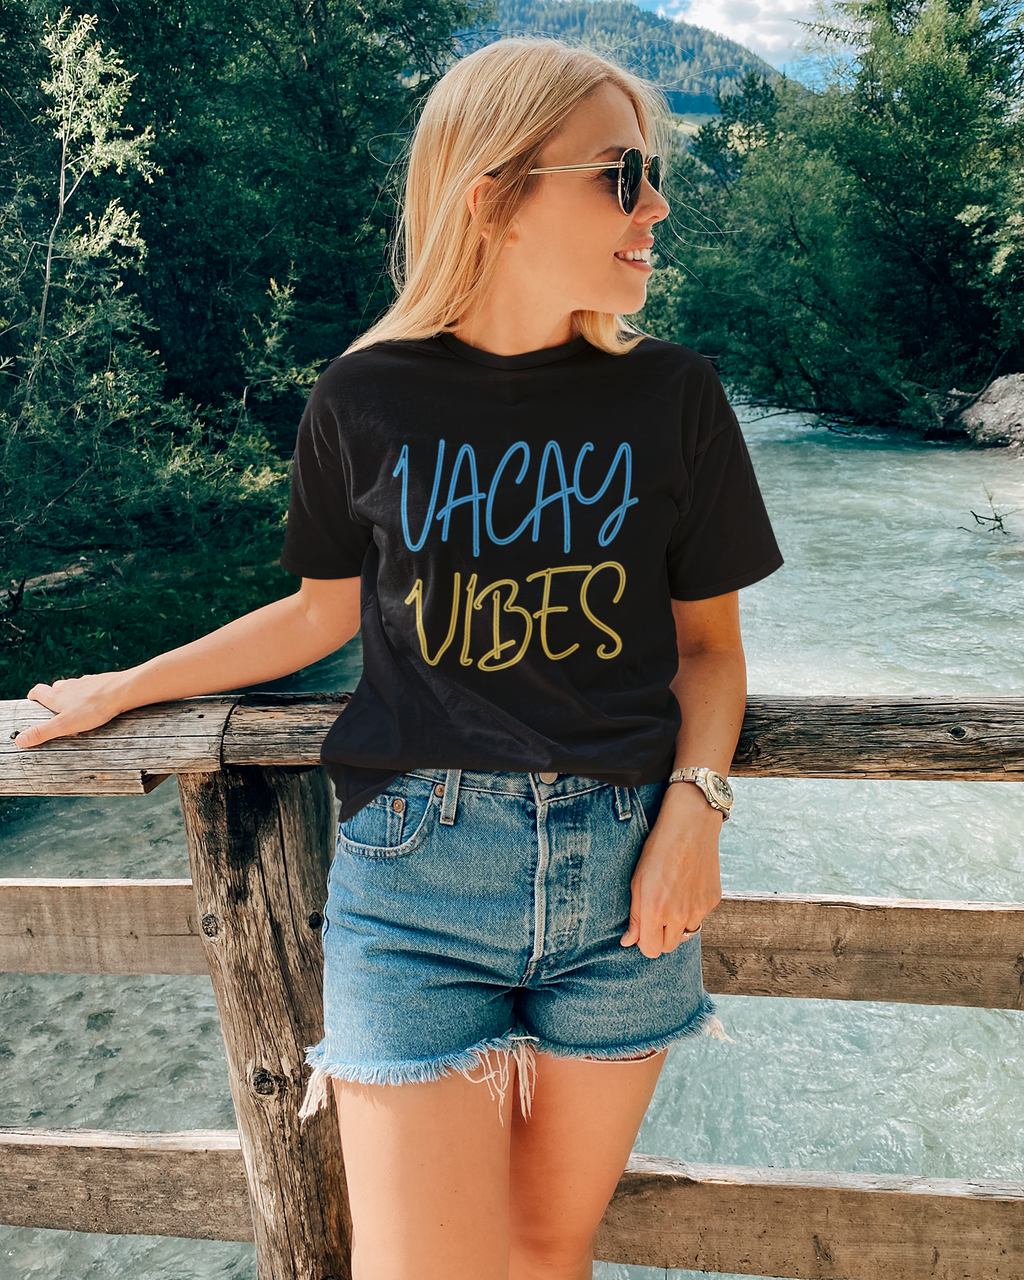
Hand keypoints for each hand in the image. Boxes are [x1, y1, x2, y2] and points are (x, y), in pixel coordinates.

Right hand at [12, 672, 132, 748]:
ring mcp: (86, 683)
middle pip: (55, 687)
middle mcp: (69, 686)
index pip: (38, 691)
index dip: (33, 696)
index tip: (32, 701)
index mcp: (57, 695)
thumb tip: (19, 740)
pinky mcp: (102, 682)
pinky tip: (96, 702)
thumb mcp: (64, 725)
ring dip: (71, 695)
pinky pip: (92, 687)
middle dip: (52, 697)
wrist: (122, 691)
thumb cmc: (93, 708)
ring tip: (75, 707)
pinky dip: (89, 694)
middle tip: (53, 709)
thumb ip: (43, 732)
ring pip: (73, 687)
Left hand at [620, 782, 722, 958]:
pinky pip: (700, 916)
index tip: (643, 929)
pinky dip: (693, 909)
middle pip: (669, 947)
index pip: (650, 950)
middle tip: (657, 915)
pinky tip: (687, 886)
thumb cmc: (658, 850)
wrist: (690, 825)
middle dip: (661, 936)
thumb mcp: (637, 880)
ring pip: (686, 933)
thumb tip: (629, 942)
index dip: (645, 942)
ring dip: (678, 924)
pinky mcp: (713, 900)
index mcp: (655, 910)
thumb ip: (635, 916)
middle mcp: (678, 915)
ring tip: (673, 898)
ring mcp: (699, 909)